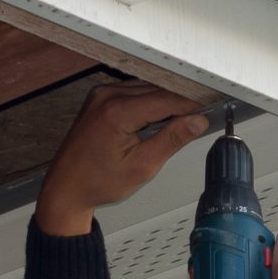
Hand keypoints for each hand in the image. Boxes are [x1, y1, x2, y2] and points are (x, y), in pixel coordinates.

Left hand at [34, 81, 210, 236]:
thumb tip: (197, 121)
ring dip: (166, 101)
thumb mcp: (142, 166)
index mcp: (117, 112)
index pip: (166, 100)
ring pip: (147, 89)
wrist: (66, 189)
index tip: (210, 109)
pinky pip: (133, 92)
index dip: (191, 105)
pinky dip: (150, 102)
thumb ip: (171, 140)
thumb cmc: (97, 183)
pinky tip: (161, 116)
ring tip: (185, 118)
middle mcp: (107, 96)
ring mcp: (101, 95)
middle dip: (180, 103)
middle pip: (157, 90)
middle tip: (202, 115)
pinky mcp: (100, 98)